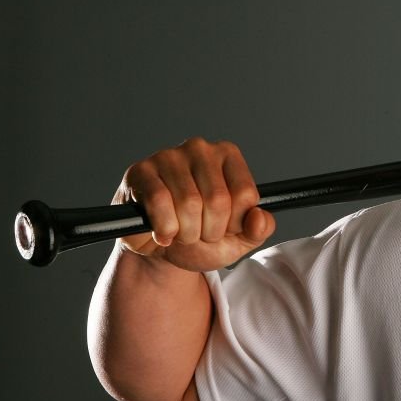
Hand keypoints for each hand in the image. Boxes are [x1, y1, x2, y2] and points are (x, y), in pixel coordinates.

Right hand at [113, 137, 275, 271]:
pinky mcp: (141, 171)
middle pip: (218, 201)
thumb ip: (259, 229)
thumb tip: (259, 218)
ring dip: (186, 232)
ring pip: (189, 203)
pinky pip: (159, 203)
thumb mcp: (239, 239)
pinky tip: (163, 232)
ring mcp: (169, 157)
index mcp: (229, 156)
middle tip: (199, 233)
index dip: (235, 223)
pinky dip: (164, 228)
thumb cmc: (203, 237)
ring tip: (182, 232)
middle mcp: (201, 149)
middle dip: (210, 231)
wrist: (164, 251)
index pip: (245, 195)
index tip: (224, 228)